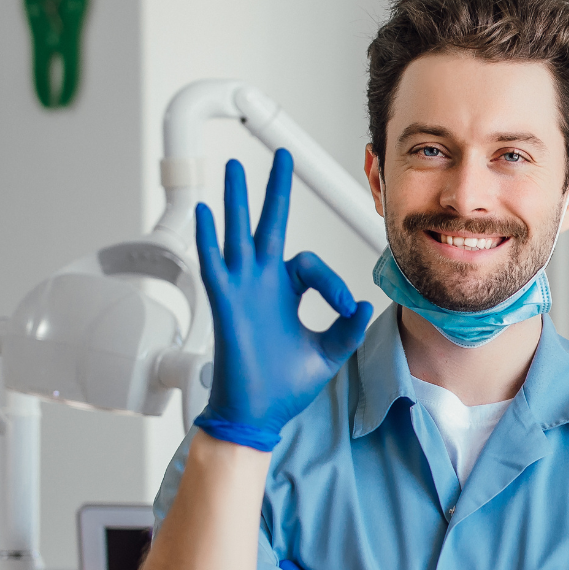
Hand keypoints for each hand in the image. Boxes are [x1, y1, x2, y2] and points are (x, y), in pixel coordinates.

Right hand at [193, 148, 374, 451]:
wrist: (258, 414)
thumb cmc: (285, 386)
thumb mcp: (328, 352)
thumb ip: (347, 328)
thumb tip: (364, 306)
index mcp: (286, 293)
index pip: (310, 265)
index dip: (332, 283)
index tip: (346, 308)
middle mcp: (262, 284)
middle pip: (268, 225)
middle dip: (275, 190)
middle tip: (282, 155)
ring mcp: (242, 290)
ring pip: (238, 233)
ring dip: (236, 199)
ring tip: (234, 166)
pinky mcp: (226, 304)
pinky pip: (214, 263)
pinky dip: (209, 238)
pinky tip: (204, 211)